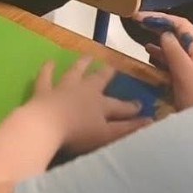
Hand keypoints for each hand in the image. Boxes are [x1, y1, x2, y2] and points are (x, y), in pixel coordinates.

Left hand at [28, 57, 147, 155]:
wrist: (45, 127)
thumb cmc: (78, 134)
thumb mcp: (107, 136)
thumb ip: (128, 130)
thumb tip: (150, 122)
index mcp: (101, 105)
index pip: (120, 106)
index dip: (131, 107)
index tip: (141, 105)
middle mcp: (84, 91)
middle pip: (98, 80)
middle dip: (107, 75)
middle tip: (112, 67)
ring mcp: (63, 89)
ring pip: (75, 72)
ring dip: (82, 64)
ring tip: (87, 56)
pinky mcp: (43, 92)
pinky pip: (45, 78)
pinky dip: (47, 70)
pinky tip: (49, 62)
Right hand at [132, 12, 192, 109]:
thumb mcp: (185, 73)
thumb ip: (174, 52)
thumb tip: (164, 33)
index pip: (181, 25)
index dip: (161, 18)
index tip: (141, 17)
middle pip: (178, 33)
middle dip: (159, 25)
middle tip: (138, 22)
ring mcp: (192, 67)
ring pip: (174, 46)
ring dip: (158, 38)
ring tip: (140, 34)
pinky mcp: (187, 80)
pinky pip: (171, 61)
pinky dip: (160, 54)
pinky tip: (149, 54)